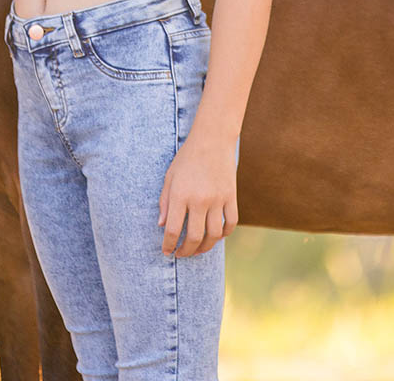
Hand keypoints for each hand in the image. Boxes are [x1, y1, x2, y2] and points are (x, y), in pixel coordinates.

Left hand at [157, 133, 237, 256]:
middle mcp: (199, 199)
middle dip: (185, 251)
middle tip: (180, 254)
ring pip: (213, 236)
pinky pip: (230, 224)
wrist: (212, 139)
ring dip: (204, 248)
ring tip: (196, 250)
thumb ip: (165, 202)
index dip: (168, 245)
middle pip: (194, 237)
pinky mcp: (231, 197)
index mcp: (180, 194)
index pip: (173, 230)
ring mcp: (217, 199)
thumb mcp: (170, 177)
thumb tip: (162, 225)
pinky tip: (215, 236)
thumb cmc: (187, 158)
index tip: (166, 251)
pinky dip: (223, 235)